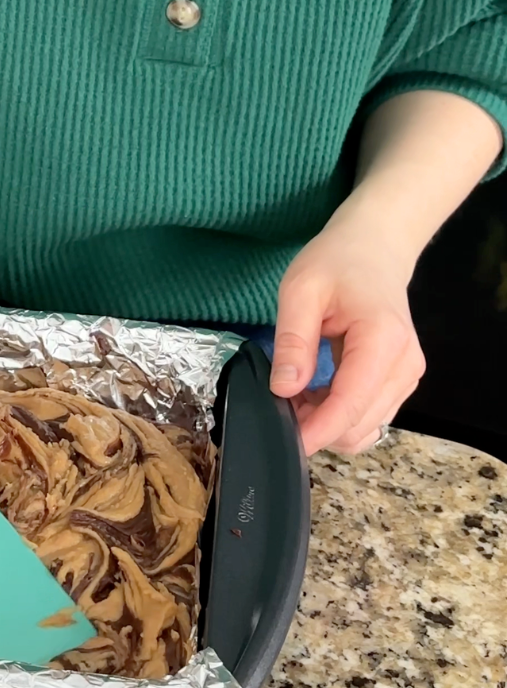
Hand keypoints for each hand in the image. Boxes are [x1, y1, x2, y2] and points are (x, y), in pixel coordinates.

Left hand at [270, 209, 425, 456]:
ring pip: (367, 427)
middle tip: (279, 404)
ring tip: (296, 395)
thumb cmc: (337, 261)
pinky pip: (371, 415)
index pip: (351, 403)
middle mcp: (405, 366)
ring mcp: (408, 376)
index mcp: (383, 340)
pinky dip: (342, 415)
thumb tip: (283, 389)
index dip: (317, 430)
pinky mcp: (402, 381)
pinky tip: (316, 394)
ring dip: (329, 423)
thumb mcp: (300, 290)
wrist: (375, 247)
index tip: (284, 440)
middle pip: (360, 423)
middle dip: (318, 426)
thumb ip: (293, 341)